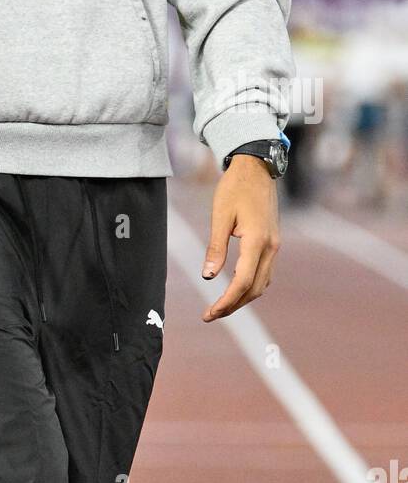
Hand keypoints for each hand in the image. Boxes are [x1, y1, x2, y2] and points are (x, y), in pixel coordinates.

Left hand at [200, 155, 280, 320]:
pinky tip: (236, 287)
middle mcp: (271, 247)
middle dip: (233, 305)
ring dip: (243, 298)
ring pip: (262, 283)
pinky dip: (251, 285)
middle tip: (210, 314)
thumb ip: (215, 247)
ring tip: (220, 305)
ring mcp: (275, 246)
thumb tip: (207, 276)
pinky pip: (265, 272)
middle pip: (254, 288)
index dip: (226, 301)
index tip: (209, 312)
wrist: (257, 167)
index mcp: (258, 241)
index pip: (243, 281)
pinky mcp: (273, 242)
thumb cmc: (235, 188)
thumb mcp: (220, 215)